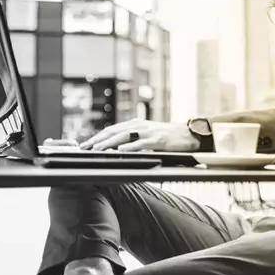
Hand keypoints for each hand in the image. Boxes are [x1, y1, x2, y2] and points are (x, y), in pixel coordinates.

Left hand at [80, 120, 199, 152]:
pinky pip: (142, 143)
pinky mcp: (158, 140)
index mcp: (136, 124)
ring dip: (109, 143)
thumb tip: (117, 145)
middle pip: (114, 131)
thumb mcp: (148, 133)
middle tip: (85, 147)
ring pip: (124, 136)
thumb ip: (134, 137)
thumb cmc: (168, 136)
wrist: (189, 134)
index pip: (112, 130)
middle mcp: (140, 126)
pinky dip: (130, 146)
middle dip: (98, 140)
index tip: (85, 144)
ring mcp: (149, 132)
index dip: (98, 137)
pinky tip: (120, 150)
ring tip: (97, 149)